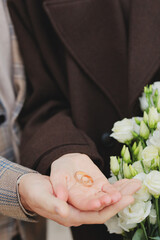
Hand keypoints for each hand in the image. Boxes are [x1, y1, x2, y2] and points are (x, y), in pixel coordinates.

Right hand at [19, 172, 140, 226]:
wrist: (32, 188)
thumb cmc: (35, 193)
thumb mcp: (42, 197)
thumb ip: (53, 204)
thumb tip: (64, 212)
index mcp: (71, 216)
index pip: (96, 215)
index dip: (111, 207)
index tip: (125, 198)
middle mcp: (80, 213)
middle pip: (105, 209)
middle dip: (121, 200)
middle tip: (135, 189)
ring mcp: (82, 205)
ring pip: (105, 202)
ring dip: (119, 193)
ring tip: (133, 183)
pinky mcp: (83, 197)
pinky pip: (100, 194)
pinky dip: (111, 189)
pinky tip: (119, 183)